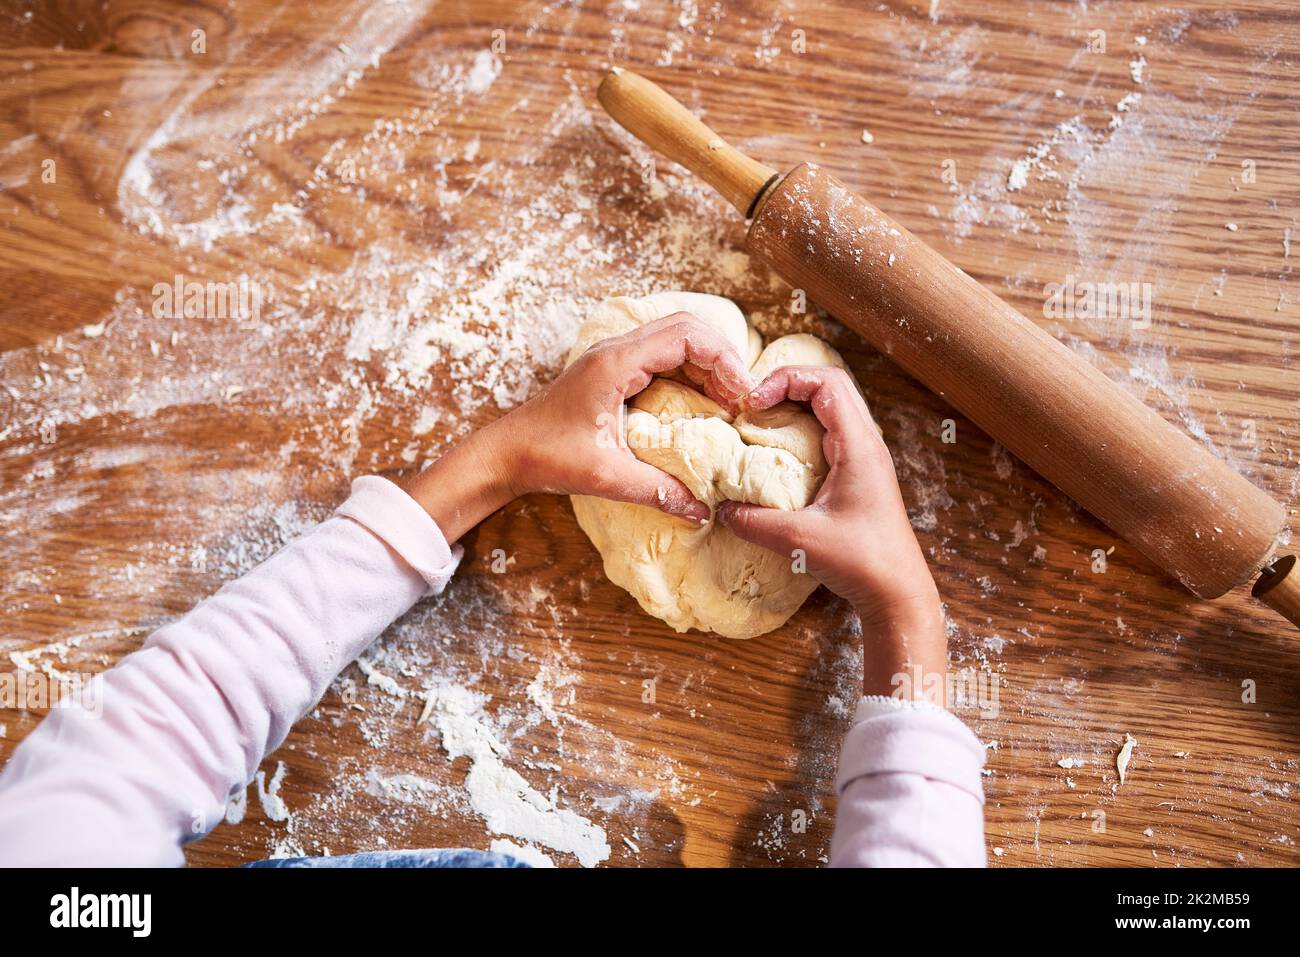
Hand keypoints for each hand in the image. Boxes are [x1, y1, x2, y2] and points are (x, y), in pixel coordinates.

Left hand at [402, 313, 753, 540]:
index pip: (685, 336)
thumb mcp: (605, 477)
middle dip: (721, 358)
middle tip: (741, 397)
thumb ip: (656, 490)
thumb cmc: (547, 457)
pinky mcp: (612, 370)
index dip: (723, 359)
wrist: (506, 453)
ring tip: (728, 402)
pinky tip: (700, 405)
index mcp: (615, 363)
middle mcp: (615, 350)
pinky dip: (688, 374)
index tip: (742, 393)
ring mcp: (613, 357)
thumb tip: (700, 510)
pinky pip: (661, 358)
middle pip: (686, 329)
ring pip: (675, 340)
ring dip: (706, 365)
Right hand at [716, 366, 946, 698]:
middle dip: (787, 384)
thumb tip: (718, 509)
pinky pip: (829, 433)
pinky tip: (778, 452)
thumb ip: (754, 522)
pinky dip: (801, 429)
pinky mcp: (859, 475)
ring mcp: (865, 458)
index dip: (786, 380)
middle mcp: (867, 444)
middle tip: (752, 404)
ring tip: (760, 421)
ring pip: (830, 408)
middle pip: (829, 385)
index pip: (827, 383)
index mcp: (860, 446)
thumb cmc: (861, 562)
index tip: (753, 402)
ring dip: (795, 405)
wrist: (899, 593)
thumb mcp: (800, 541)